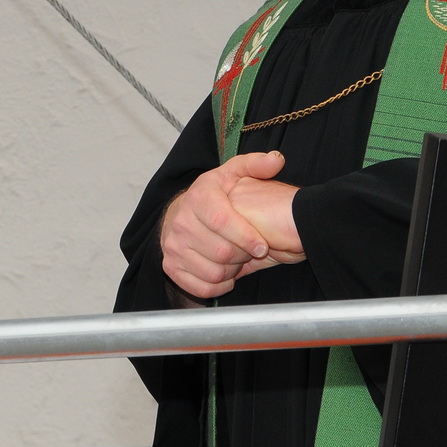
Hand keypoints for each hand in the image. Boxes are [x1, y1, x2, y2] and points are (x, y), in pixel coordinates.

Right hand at [158, 151, 299, 300]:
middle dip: (243, 254)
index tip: (262, 246)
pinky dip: (218, 286)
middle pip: (221, 251)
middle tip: (250, 251)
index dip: (245, 237)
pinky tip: (227, 275)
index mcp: (198, 197)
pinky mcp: (170, 265)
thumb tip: (276, 160)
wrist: (180, 214)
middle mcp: (180, 222)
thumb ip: (256, 165)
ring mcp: (173, 246)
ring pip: (213, 271)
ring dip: (233, 270)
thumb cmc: (213, 196)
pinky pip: (200, 287)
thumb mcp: (233, 175)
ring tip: (238, 259)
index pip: (221, 221)